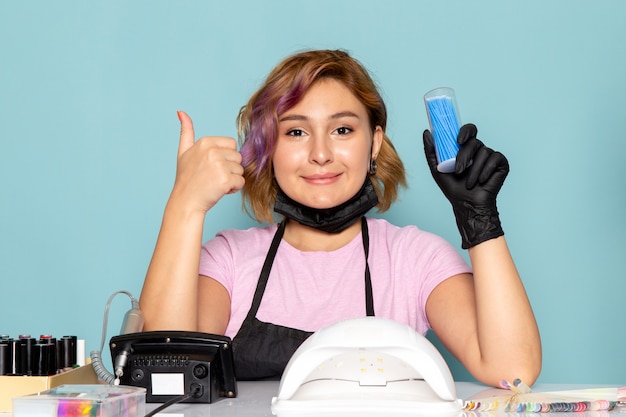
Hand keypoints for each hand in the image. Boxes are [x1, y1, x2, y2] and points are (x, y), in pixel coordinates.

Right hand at [172, 111, 244, 212]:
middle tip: (214, 177)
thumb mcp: (183, 152)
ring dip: (232, 179)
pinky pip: (241, 182)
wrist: (185, 202)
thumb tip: (181, 112)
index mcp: (205, 142)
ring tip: (216, 183)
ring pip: (240, 170)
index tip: (212, 166)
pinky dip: (234, 188)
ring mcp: (219, 165)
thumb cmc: (186, 179)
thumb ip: (186, 132)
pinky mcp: (225, 180)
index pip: (231, 145)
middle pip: (238, 157)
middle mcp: (212, 151)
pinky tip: (220, 190)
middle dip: (230, 168)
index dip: (225, 157)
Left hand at [423, 124, 507, 248]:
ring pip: (484, 152)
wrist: (467, 204)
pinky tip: (481, 181)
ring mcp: (491, 156)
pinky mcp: (501, 164)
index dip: (465, 131)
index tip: (458, 139)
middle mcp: (479, 150)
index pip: (469, 131)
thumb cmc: (453, 188)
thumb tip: (426, 132)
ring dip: (474, 170)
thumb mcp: (436, 168)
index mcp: (466, 148)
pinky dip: (486, 170)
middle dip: (464, 156)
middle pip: (474, 142)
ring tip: (469, 183)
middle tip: (458, 171)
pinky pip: (495, 158)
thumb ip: (431, 151)